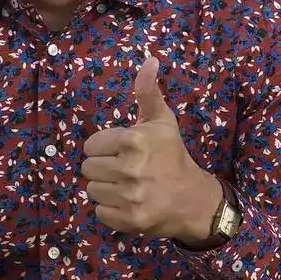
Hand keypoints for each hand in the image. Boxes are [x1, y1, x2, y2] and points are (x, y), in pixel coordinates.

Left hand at [81, 53, 222, 245]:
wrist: (192, 198)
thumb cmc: (172, 155)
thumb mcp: (161, 120)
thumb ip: (148, 91)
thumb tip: (150, 59)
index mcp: (134, 140)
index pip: (92, 145)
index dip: (104, 147)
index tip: (122, 151)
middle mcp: (131, 168)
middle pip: (88, 168)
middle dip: (103, 167)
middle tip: (124, 169)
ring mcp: (130, 196)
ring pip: (92, 189)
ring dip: (105, 188)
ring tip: (125, 185)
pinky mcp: (129, 220)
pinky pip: (99, 212)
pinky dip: (110, 209)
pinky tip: (127, 202)